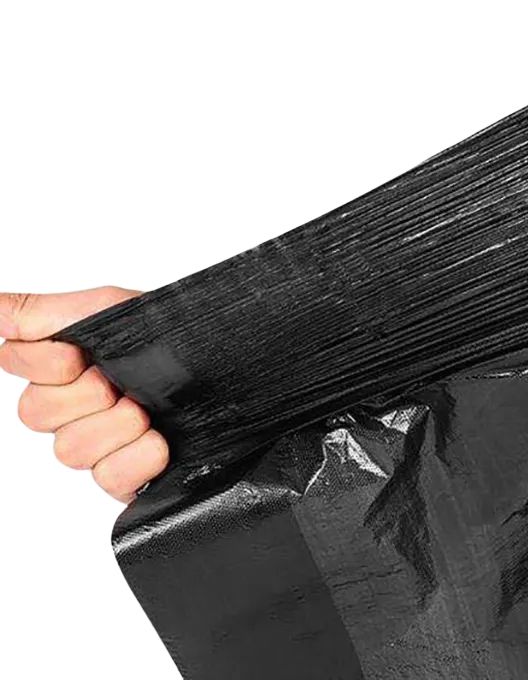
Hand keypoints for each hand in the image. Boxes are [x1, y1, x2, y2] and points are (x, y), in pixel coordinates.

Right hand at [0, 288, 168, 501]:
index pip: (16, 362)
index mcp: (76, 360)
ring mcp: (107, 442)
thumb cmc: (185, 335)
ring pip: (69, 450)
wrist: (244, 369)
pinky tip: (159, 444)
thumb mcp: (118, 310)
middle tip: (121, 383)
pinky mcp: (132, 476)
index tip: (78, 356)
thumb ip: (49, 312)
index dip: (42, 362)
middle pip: (36, 412)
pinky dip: (134, 460)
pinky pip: (107, 479)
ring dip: (115, 426)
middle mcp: (84, 403)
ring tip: (148, 412)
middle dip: (85, 394)